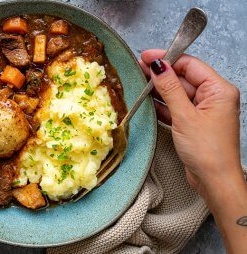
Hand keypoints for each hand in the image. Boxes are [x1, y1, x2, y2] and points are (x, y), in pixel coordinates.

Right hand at [139, 49, 246, 252]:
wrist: (213, 181)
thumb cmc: (207, 150)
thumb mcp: (185, 116)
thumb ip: (170, 89)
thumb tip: (158, 66)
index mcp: (218, 90)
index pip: (190, 65)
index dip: (168, 58)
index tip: (146, 56)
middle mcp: (212, 97)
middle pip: (183, 78)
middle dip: (161, 73)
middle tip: (138, 67)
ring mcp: (202, 110)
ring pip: (177, 93)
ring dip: (159, 89)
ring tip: (138, 81)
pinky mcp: (192, 122)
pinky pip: (175, 107)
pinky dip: (162, 104)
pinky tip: (147, 99)